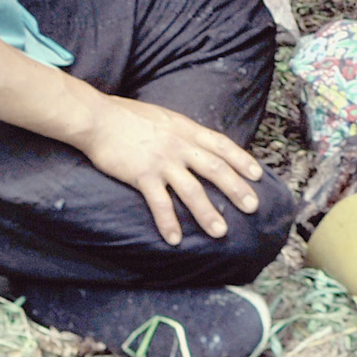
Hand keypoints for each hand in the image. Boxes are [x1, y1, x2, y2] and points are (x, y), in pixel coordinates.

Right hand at [73, 93, 265, 244]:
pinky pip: (159, 203)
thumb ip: (182, 132)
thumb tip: (196, 144)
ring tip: (221, 232)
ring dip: (208, 212)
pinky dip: (168, 222)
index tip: (258, 175)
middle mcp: (179, 145)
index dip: (242, 160)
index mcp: (186, 129)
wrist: (98, 118)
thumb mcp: (165, 118)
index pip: (222, 145)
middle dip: (236, 188)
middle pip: (215, 168)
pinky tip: (175, 240)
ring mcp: (162, 160)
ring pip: (192, 190)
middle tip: (253, 207)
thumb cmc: (128, 117)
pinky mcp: (142, 175)